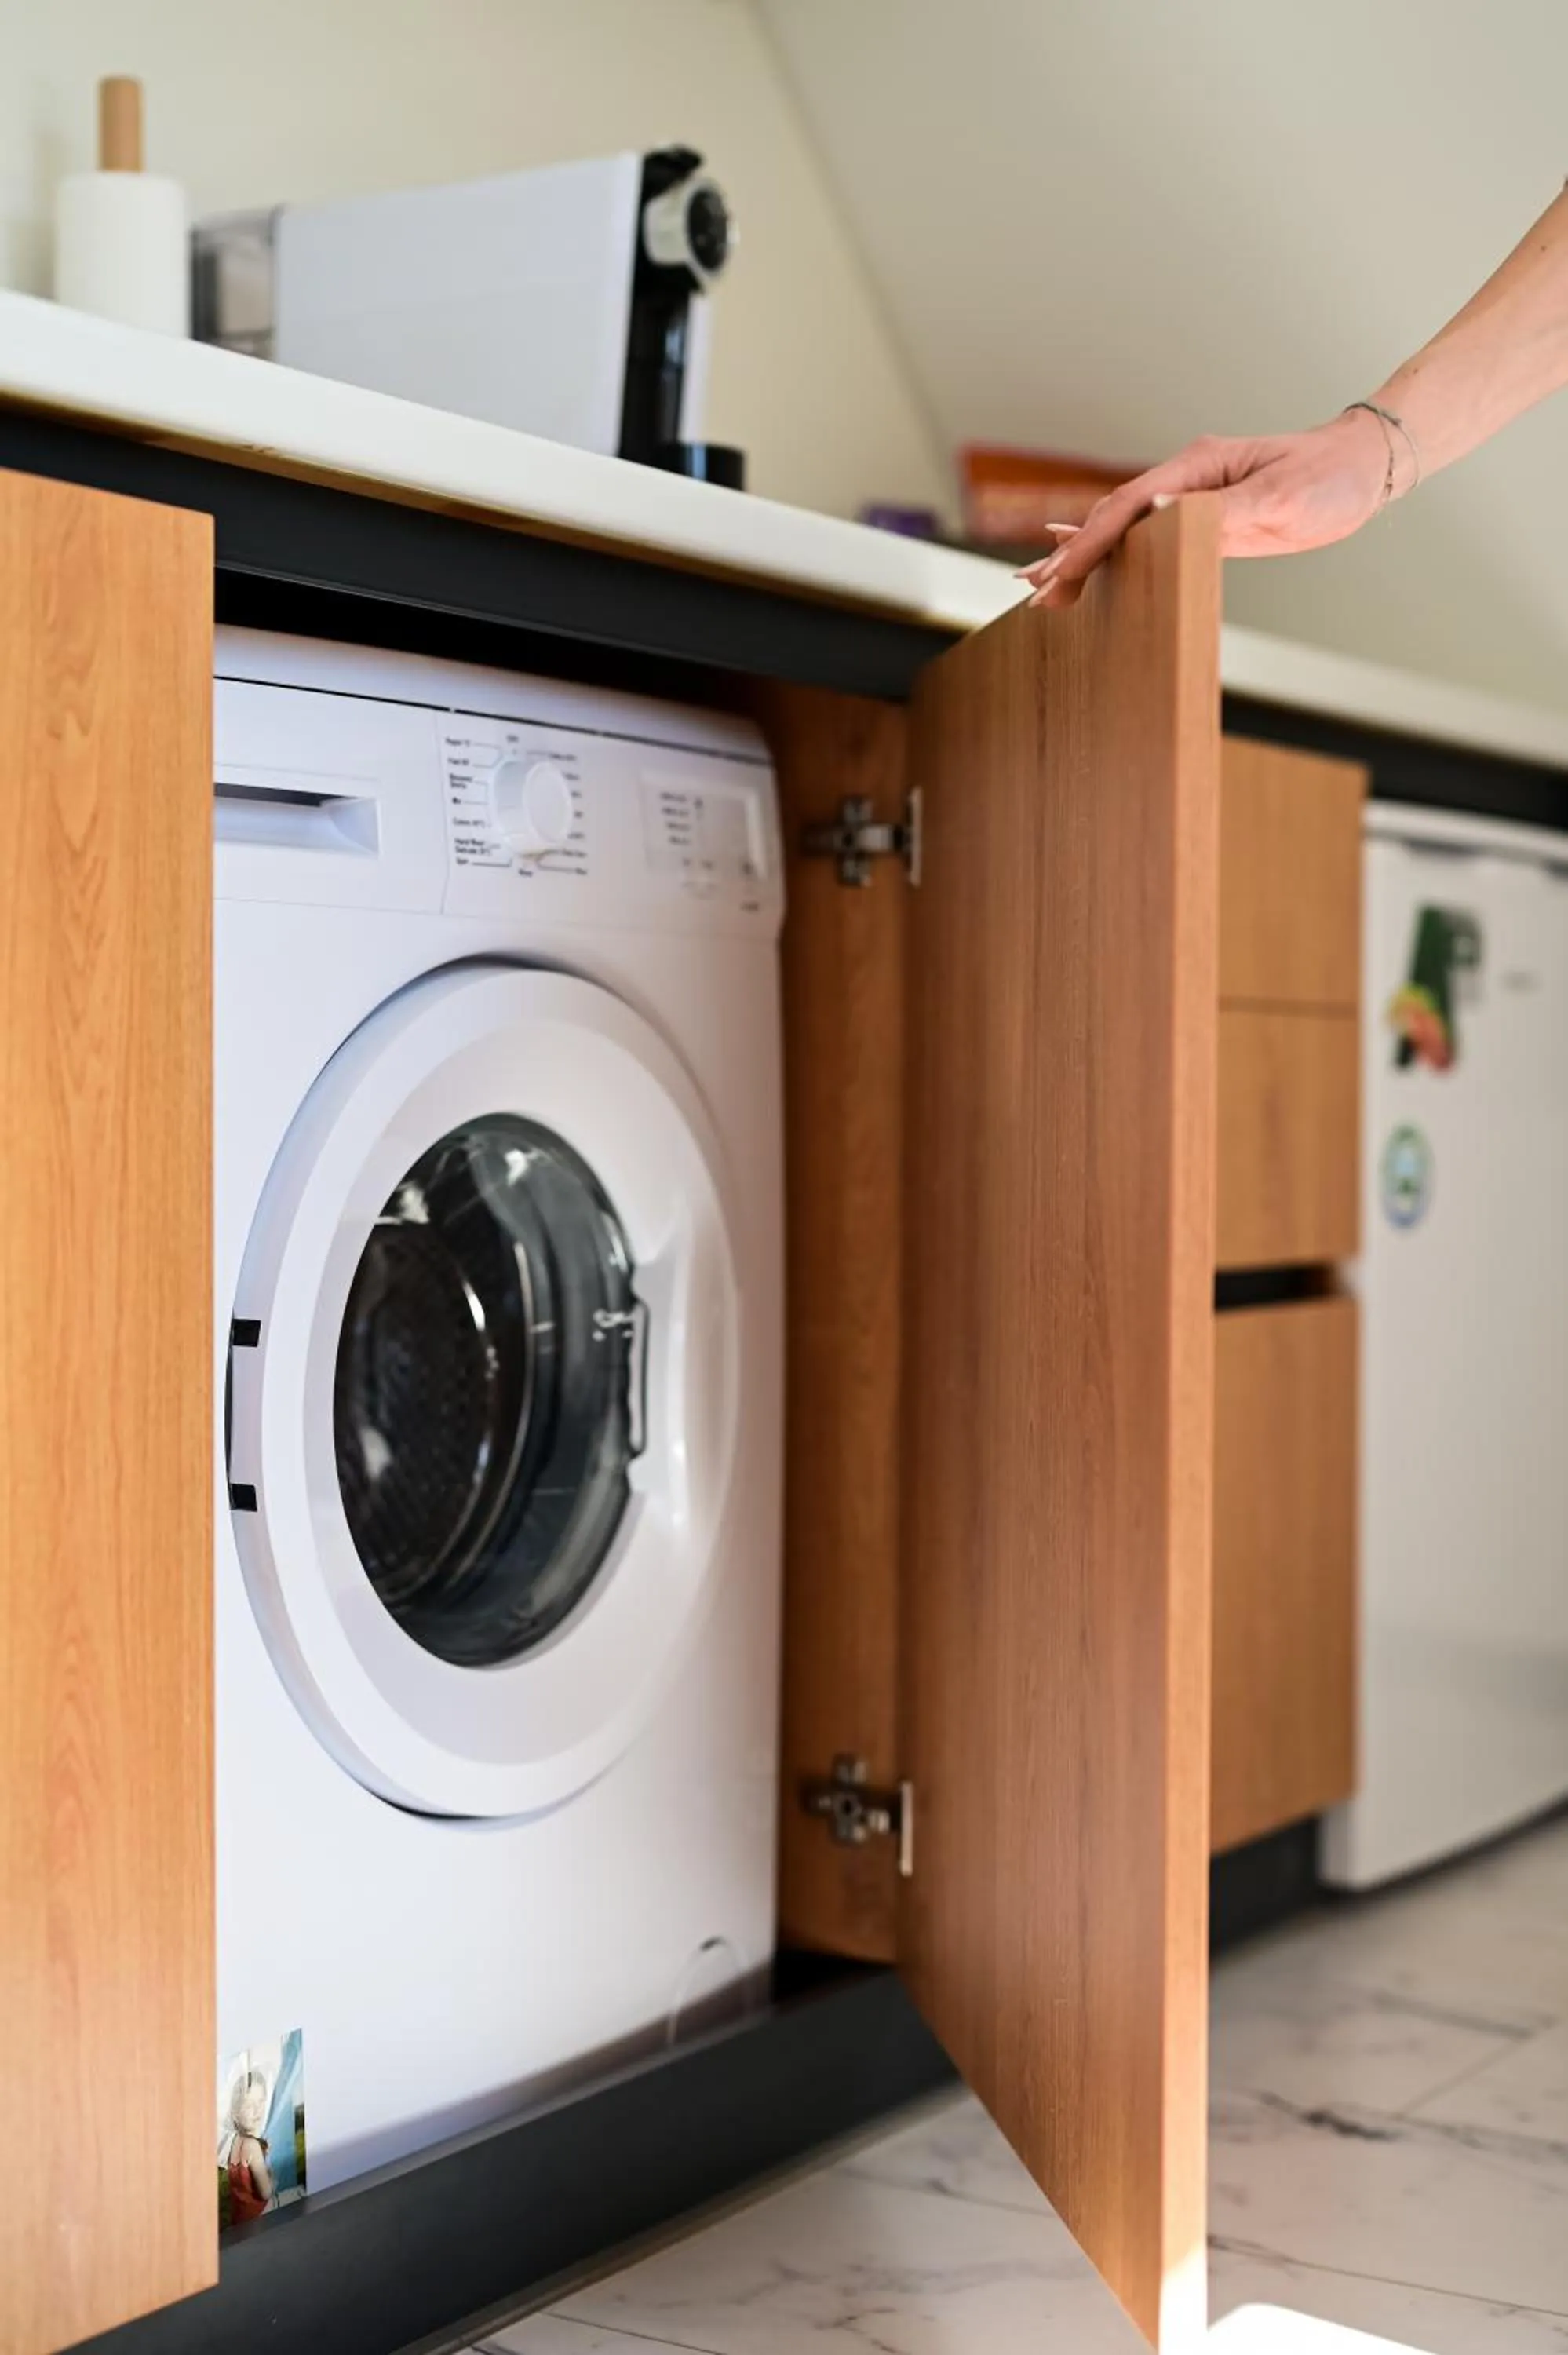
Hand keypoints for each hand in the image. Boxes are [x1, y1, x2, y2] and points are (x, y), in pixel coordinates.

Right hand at [1016, 410, 1394, 608]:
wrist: (1362, 466)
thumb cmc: (1328, 478)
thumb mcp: (1280, 499)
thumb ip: (1221, 511)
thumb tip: (1160, 517)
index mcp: (1196, 468)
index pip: (1126, 508)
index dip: (1089, 542)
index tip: (1060, 574)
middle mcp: (1185, 481)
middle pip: (1112, 518)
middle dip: (1071, 555)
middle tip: (1032, 590)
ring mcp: (1192, 499)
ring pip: (1122, 528)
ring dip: (1081, 556)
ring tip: (1042, 583)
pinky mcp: (1203, 519)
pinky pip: (1145, 537)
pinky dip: (1110, 550)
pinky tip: (1085, 560)